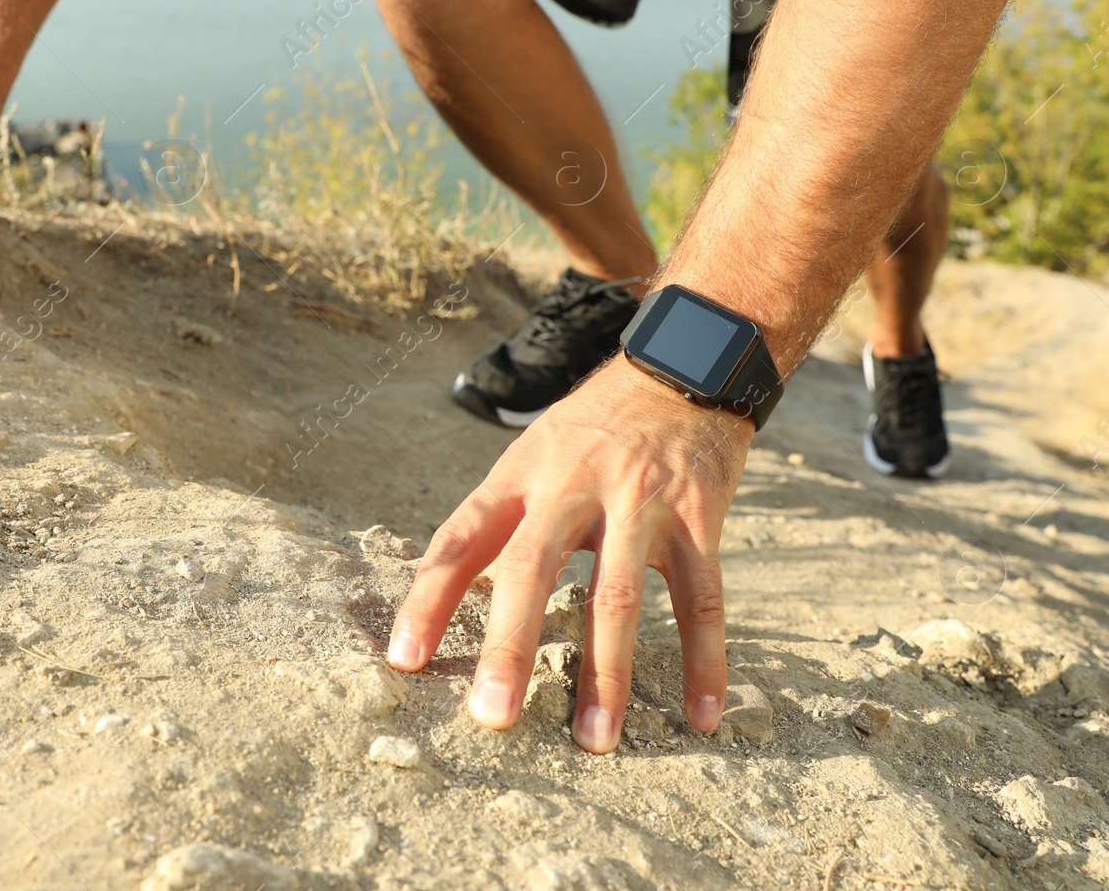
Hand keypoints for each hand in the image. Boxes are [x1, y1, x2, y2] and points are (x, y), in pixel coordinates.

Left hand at [387, 361, 752, 752]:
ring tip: (595, 741)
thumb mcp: (531, 455)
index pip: (460, 539)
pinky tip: (701, 716)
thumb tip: (450, 598)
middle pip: (530, 569)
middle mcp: (572, 485)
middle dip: (508, 646)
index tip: (403, 660)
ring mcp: (639, 502)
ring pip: (618, 596)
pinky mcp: (698, 516)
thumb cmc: (591, 428)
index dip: (427, 599)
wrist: (684, 367)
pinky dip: (705, 661)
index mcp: (519, 475)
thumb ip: (498, 520)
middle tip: (492, 718)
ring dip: (606, 675)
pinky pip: (702, 599)